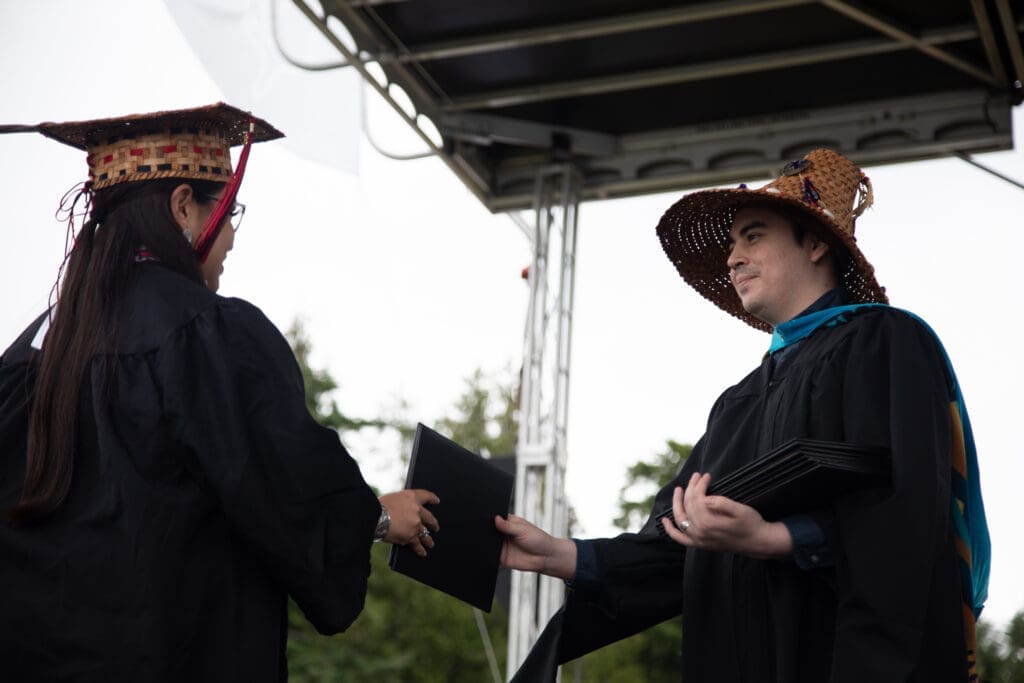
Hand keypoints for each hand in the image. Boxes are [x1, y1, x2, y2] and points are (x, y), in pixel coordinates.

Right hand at [379, 489, 439, 556]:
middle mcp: (417, 509)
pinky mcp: (411, 536)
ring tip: (431, 543)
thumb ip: (400, 504)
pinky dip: (420, 550)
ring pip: (425, 533)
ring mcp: (416, 524)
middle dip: (433, 523)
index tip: (436, 501)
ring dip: (428, 539)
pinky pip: (417, 544)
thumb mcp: (391, 499)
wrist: (374, 517)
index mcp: (411, 497)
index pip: (426, 495)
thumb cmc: (377, 507)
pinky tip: (422, 553)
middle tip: (436, 527)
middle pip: (429, 517)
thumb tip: (403, 513)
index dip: (432, 498)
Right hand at [494, 514, 575, 578]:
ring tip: (494, 542)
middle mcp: (503, 534)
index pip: (495, 518)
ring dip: (488, 544)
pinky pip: (492, 557)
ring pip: (489, 544)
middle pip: (490, 531)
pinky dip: (490, 555)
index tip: (486, 519)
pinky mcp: (501, 558)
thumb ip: (508, 525)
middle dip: (488, 531)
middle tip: (489, 532)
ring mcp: (502, 546)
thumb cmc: (539, 540)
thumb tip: (495, 518)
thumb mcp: (523, 529)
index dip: (490, 519)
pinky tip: (494, 553)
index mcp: (508, 523)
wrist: (546, 557)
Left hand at [660, 472, 791, 558]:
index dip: (700, 485)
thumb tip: (705, 498)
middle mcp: (699, 533)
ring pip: (681, 519)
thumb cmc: (751, 523)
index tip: (707, 475)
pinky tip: (664, 521)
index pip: (696, 499)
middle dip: (691, 489)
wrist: (758, 542)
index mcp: (708, 523)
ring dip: (677, 503)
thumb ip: (721, 503)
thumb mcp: (739, 509)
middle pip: (688, 506)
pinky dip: (671, 530)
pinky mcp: (700, 544)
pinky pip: (680, 538)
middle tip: (697, 476)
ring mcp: (698, 540)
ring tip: (678, 490)